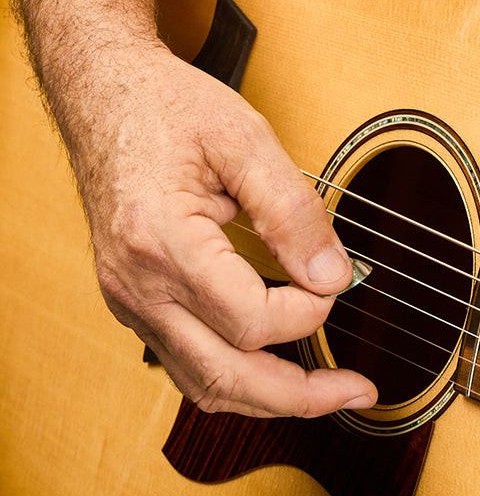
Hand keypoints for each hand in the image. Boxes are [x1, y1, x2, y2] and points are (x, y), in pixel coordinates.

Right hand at [64, 39, 376, 417]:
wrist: (104, 96)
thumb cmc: (166, 109)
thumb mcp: (243, 139)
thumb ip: (292, 210)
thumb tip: (332, 274)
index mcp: (161, 241)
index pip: (250, 319)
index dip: (308, 312)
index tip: (336, 281)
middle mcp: (137, 285)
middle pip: (224, 376)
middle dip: (300, 396)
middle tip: (358, 391)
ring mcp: (131, 300)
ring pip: (202, 385)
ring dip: (270, 399)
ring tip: (326, 393)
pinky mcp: (136, 302)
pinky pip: (187, 364)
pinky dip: (237, 378)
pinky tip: (277, 369)